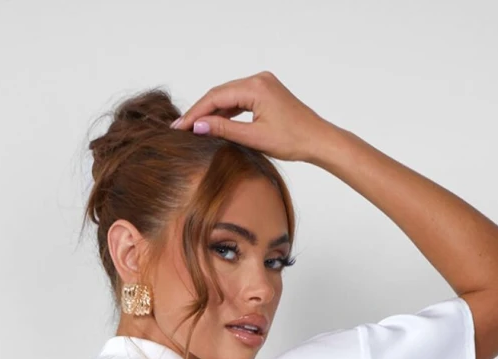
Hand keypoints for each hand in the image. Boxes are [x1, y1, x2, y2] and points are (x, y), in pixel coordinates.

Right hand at [171, 72, 333, 164]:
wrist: (318, 139)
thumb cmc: (293, 140)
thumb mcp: (254, 137)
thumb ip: (224, 129)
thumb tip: (198, 126)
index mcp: (256, 86)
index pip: (216, 96)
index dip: (195, 113)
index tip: (179, 127)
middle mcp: (259, 79)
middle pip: (220, 92)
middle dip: (200, 111)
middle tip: (181, 128)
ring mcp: (263, 83)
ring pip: (229, 95)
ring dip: (212, 110)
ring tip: (194, 127)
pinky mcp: (266, 91)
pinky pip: (240, 98)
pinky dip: (227, 110)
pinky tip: (215, 122)